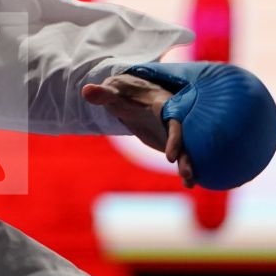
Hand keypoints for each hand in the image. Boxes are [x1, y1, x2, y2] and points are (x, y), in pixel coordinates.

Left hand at [82, 73, 196, 187]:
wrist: (130, 94)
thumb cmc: (122, 92)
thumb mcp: (113, 92)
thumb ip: (103, 94)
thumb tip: (86, 90)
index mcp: (163, 104)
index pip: (173, 121)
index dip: (175, 138)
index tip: (170, 157)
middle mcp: (173, 118)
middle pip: (185, 137)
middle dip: (187, 156)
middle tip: (187, 175)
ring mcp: (172, 130)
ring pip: (185, 147)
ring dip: (188, 164)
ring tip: (190, 184)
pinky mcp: (169, 140)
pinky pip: (180, 153)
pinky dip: (184, 166)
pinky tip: (188, 184)